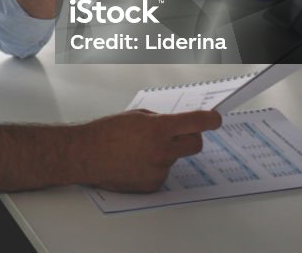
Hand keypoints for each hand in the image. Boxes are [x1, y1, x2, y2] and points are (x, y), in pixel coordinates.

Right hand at [78, 110, 221, 192]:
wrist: (86, 155)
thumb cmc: (105, 133)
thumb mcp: (135, 116)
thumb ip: (159, 120)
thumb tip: (177, 125)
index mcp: (158, 129)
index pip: (195, 123)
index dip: (209, 120)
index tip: (215, 119)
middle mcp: (162, 151)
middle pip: (195, 144)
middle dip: (192, 137)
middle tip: (181, 133)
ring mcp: (158, 170)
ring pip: (175, 158)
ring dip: (165, 152)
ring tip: (139, 150)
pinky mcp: (153, 185)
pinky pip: (163, 172)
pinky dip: (154, 166)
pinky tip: (135, 162)